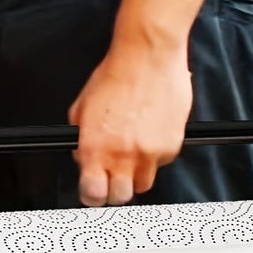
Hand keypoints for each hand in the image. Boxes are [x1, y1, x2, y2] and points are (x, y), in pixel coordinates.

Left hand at [69, 36, 192, 205]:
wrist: (149, 55)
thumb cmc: (117, 74)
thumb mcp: (82, 108)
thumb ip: (81, 139)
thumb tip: (83, 158)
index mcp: (96, 148)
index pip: (92, 195)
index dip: (92, 195)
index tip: (94, 190)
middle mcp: (123, 155)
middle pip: (121, 197)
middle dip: (116, 187)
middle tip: (114, 171)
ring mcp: (150, 153)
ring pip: (144, 183)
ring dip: (137, 172)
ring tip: (134, 146)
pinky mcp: (172, 146)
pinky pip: (162, 162)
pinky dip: (156, 153)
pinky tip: (150, 130)